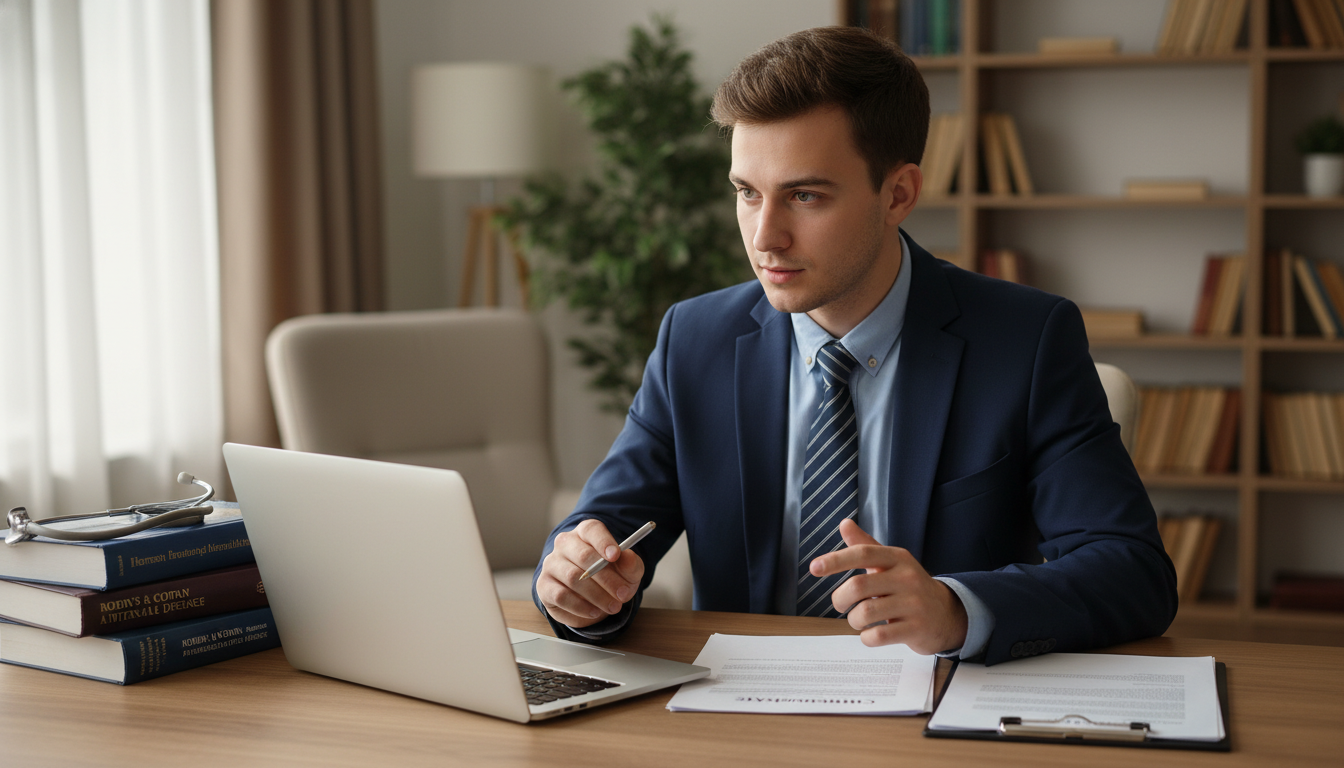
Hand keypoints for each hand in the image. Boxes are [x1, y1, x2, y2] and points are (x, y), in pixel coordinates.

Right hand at [537, 519, 644, 628]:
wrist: (593, 597)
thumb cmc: (610, 576)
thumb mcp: (628, 571)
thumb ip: (631, 564)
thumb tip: (627, 557)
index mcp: (586, 533)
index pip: (591, 530)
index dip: (603, 541)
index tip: (616, 555)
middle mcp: (565, 544)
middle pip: (583, 556)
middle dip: (607, 578)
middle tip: (623, 594)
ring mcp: (552, 564)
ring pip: (573, 578)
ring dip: (597, 596)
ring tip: (613, 607)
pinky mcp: (544, 585)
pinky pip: (561, 596)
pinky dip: (581, 607)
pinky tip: (594, 612)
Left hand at [809, 519, 967, 655]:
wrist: (946, 613)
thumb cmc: (908, 586)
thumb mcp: (891, 562)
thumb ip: (865, 545)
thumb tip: (844, 523)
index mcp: (898, 558)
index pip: (863, 553)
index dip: (836, 560)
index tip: (814, 568)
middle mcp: (907, 578)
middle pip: (859, 586)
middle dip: (840, 598)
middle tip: (840, 604)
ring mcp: (914, 604)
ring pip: (866, 613)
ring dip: (853, 620)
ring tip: (858, 620)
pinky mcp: (916, 629)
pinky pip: (879, 636)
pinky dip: (866, 638)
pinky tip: (870, 634)